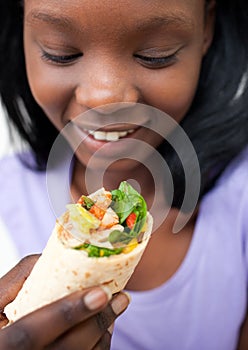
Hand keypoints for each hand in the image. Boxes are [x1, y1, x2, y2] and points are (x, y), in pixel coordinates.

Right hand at [0, 256, 129, 348]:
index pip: (29, 334)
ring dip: (103, 331)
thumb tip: (58, 257)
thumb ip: (21, 280)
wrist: (9, 340)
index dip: (66, 314)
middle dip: (96, 322)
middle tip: (120, 297)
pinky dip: (100, 344)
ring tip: (118, 304)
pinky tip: (105, 323)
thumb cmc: (2, 320)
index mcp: (1, 344)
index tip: (100, 294)